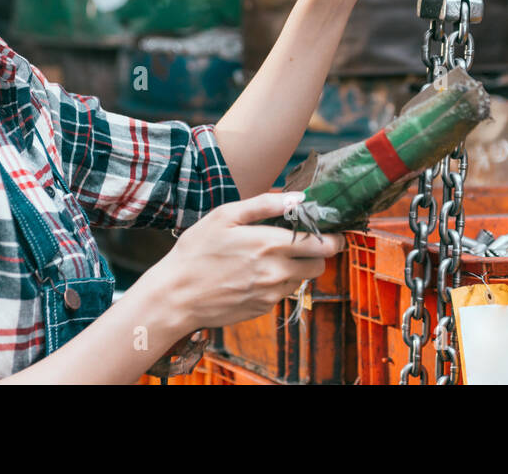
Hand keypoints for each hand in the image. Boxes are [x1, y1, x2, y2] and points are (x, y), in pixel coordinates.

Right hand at [158, 192, 345, 331]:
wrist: (175, 296)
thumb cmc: (196, 250)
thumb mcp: (225, 216)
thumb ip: (265, 205)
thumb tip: (298, 198)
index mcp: (269, 245)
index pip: (322, 245)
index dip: (332, 237)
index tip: (329, 230)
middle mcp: (276, 273)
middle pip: (320, 265)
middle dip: (317, 252)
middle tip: (303, 241)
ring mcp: (270, 294)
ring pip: (302, 279)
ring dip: (297, 267)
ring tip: (271, 256)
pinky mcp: (262, 309)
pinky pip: (283, 293)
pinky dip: (278, 281)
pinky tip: (255, 272)